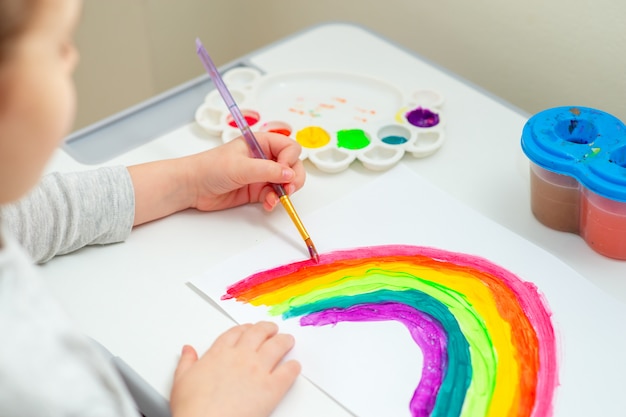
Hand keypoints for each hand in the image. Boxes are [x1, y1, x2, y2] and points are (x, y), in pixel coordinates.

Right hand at [170, 321, 300, 416]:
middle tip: (272, 330)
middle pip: (259, 333)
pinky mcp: (272, 387)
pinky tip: (294, 366)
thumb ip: (186, 362)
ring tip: (288, 341)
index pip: (236, 333)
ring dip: (284, 341)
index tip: (249, 328)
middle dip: (267, 329)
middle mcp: (241, 356)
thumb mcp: (181, 380)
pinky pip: (288, 372)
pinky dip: (293, 367)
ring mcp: (258, 370)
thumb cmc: (192, 407)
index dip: (245, 329)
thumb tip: (187, 350)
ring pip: (277, 346)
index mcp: (219, 353)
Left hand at [188, 132, 304, 211]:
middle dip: (294, 178)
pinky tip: (268, 204)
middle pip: (292, 165)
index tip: (284, 171)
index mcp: (261, 143)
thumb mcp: (241, 166)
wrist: (192, 187)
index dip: (291, 159)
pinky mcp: (257, 191)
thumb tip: (289, 174)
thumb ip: (267, 170)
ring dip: (285, 192)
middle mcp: (264, 158)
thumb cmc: (210, 167)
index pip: (289, 147)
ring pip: (286, 182)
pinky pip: (274, 196)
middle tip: (288, 188)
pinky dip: (275, 201)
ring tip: (277, 199)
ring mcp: (261, 175)